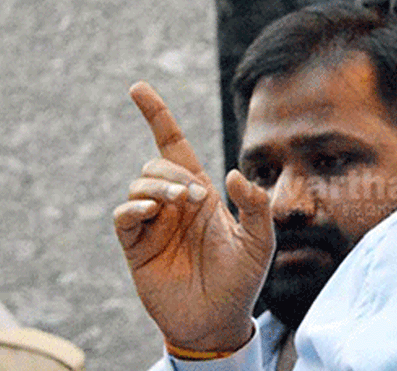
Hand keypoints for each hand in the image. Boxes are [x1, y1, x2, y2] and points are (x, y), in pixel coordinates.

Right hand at [113, 81, 273, 351]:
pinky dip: (133, 208)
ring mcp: (154, 224)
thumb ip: (255, 204)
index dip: (157, 116)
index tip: (137, 88)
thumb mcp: (261, 239)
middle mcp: (174, 203)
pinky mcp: (137, 247)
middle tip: (196, 198)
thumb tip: (232, 173)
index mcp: (202, 193)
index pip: (173, 145)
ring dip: (159, 187)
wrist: (219, 320)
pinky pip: (123, 216)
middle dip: (173, 172)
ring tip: (181, 205)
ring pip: (139, 185)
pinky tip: (151, 213)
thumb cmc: (242, 279)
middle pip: (156, 165)